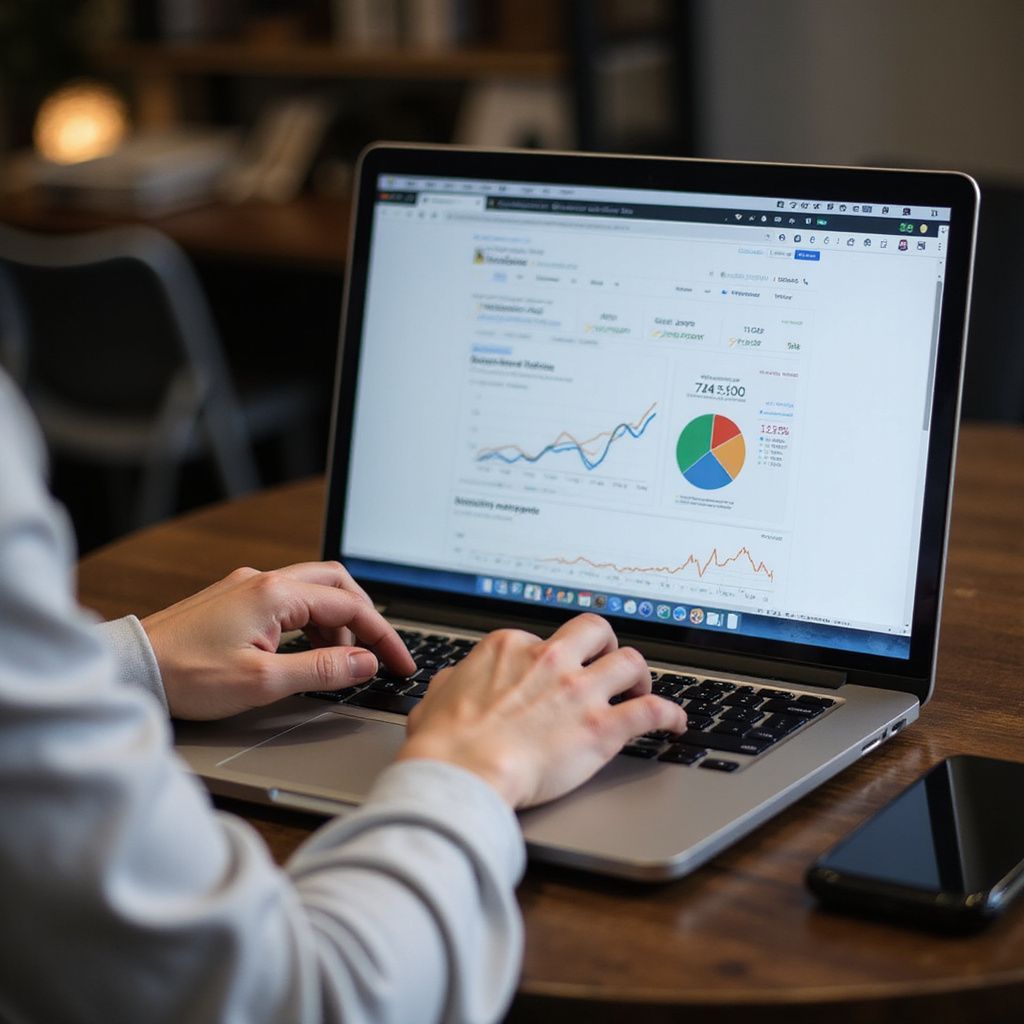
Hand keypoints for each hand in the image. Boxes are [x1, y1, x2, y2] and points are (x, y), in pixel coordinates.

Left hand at [141, 562, 415, 719]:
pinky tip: (309, 652)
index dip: (383, 637)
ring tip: (343, 662)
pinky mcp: (237, 598)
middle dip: (366, 618)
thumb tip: (366, 663)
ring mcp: (250, 586)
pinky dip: (312, 623)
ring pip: (315, 591)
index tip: (401, 664)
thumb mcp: (263, 681)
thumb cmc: (188, 676)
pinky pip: (291, 600)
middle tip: (380, 654)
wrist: (133, 667)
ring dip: (338, 622)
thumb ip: (322, 670)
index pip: (350, 607)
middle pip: (338, 585)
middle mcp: (266, 581)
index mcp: (277, 594)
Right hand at [396, 613, 686, 808]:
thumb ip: (452, 683)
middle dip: (607, 645)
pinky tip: (675, 724)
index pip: (544, 638)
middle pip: (597, 630)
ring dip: (640, 676)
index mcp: (511, 648)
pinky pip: (652, 711)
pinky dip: (670, 715)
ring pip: (631, 661)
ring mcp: (578, 691)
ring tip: (640, 690)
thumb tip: (452, 683)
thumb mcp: (434, 699)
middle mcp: (550, 659)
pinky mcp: (601, 727)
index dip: (553, 659)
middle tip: (607, 664)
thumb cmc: (446, 743)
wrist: (463, 772)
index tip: (557, 675)